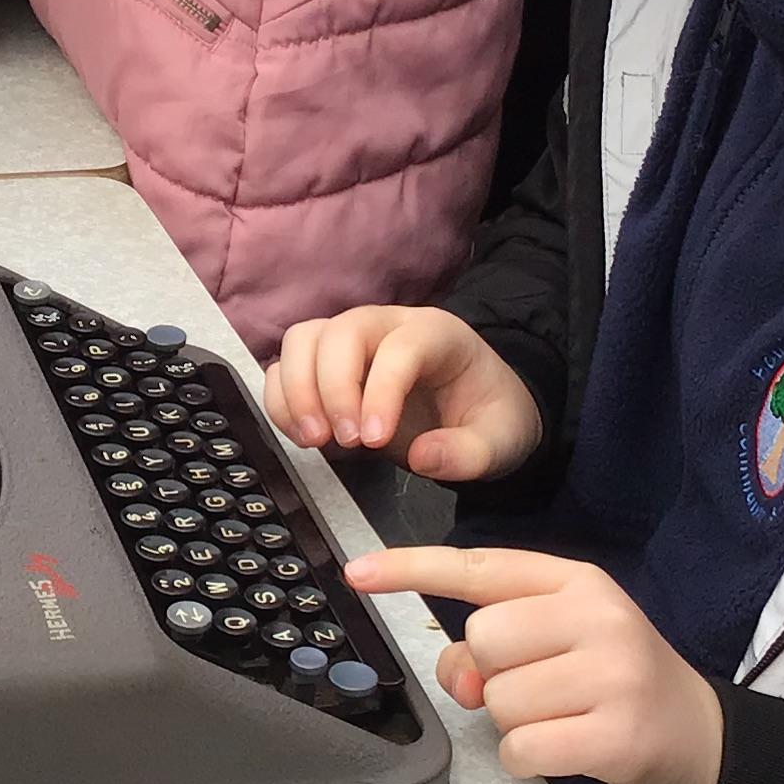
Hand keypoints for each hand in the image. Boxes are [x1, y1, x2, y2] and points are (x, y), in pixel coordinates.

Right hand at [263, 307, 542, 481]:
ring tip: (314, 441)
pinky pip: (284, 368)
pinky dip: (282, 402)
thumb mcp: (502, 441)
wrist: (475, 412)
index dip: (380, 391)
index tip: (374, 441)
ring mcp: (349, 342)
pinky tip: (303, 438)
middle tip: (341, 441)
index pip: (399, 348)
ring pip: (302, 340)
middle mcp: (386, 326)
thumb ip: (469, 453)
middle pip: (340, 333)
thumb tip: (423, 457)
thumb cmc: (488, 416)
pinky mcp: (323, 366)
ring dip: (297, 391)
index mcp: (436, 334)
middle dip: (332, 389)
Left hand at [353, 546, 726, 783]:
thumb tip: (459, 676)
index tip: (357, 572)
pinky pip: (521, 749)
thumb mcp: (562, 643)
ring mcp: (612, 674)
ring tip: (564, 720)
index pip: (479, 568)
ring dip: (514, 725)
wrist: (701, 741)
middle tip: (539, 692)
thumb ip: (497, 643)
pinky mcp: (618, 734)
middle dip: (492, 678)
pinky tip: (566, 752)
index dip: (412, 568)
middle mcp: (597, 616)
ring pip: (498, 701)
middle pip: (482, 641)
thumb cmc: (613, 686)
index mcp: (576, 582)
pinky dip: (527, 760)